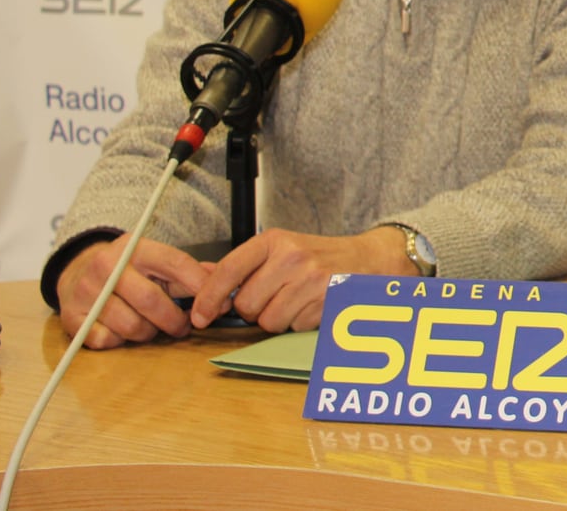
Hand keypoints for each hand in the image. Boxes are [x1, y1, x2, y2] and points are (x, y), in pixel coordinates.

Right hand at [55, 235, 209, 349]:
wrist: (77, 269)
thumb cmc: (127, 268)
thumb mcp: (155, 260)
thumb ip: (187, 270)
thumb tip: (221, 280)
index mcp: (135, 248)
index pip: (175, 263)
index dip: (200, 285)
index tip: (217, 303)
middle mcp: (108, 267)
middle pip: (152, 301)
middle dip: (174, 320)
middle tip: (184, 326)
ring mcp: (87, 292)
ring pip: (131, 326)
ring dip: (148, 333)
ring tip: (152, 327)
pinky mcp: (72, 318)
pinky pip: (107, 340)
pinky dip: (120, 340)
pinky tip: (123, 330)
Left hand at [191, 226, 409, 333]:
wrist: (368, 259)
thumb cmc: (318, 257)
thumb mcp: (280, 250)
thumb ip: (241, 266)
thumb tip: (198, 280)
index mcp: (274, 241)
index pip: (228, 270)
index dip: (208, 297)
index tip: (200, 316)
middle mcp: (292, 257)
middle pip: (246, 304)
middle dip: (254, 310)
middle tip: (273, 298)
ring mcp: (311, 279)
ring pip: (268, 321)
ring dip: (277, 319)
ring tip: (295, 301)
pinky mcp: (326, 301)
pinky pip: (293, 327)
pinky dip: (299, 323)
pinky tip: (312, 306)